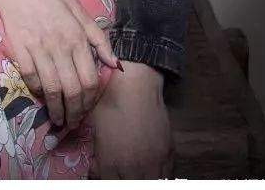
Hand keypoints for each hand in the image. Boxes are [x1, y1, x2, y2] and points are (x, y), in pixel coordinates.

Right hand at [0, 0, 120, 130]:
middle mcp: (60, 46)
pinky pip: (30, 78)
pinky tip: (41, 96)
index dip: (90, 101)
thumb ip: (98, 37)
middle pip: (72, 90)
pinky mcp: (19, 49)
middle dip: (74, 112)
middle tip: (73, 122)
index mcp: (77, 37)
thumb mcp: (79, 9)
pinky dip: (36, 91)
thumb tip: (114, 64)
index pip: (90, 79)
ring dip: (56, 110)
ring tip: (58, 119)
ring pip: (51, 89)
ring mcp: (38, 48)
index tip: (87, 109)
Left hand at [90, 60, 173, 178]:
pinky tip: (152, 167)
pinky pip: (167, 173)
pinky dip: (160, 173)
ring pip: (152, 183)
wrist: (133, 84)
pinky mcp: (168, 151)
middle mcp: (134, 168)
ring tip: (138, 171)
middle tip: (122, 173)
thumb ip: (97, 156)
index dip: (107, 180)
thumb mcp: (96, 130)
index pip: (110, 185)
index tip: (106, 174)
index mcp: (112, 163)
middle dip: (125, 181)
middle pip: (131, 186)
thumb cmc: (108, 102)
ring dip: (144, 179)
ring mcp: (154, 161)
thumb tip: (96, 168)